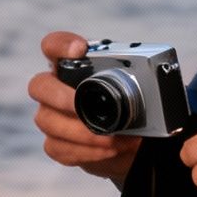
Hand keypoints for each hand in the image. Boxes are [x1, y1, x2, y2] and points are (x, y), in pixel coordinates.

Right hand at [28, 31, 140, 181]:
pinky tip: (106, 151)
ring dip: (82, 132)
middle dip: (63, 98)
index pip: (53, 45)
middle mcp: (55, 88)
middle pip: (39, 85)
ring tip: (112, 139)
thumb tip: (157, 75)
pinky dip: (84, 152)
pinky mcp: (55, 144)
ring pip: (47, 121)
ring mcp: (50, 117)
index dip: (61, 45)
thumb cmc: (130, 109)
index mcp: (73, 66)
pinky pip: (57, 148)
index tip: (80, 49)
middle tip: (84, 107)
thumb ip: (140, 79)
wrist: (128, 145)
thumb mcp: (139, 92)